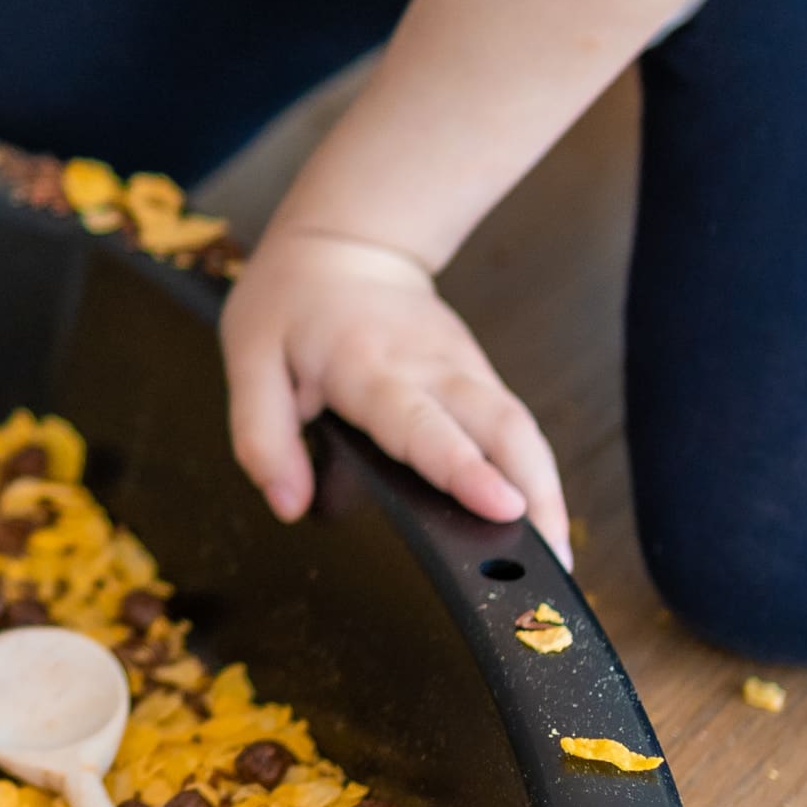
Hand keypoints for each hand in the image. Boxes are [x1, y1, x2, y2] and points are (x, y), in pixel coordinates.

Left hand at [219, 227, 571, 554]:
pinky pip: (516, 426)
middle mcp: (429, 367)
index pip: (422, 424)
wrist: (345, 242)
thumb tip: (287, 503)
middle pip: (501, 428)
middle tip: (553, 564)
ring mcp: (463, 368)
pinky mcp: (479, 374)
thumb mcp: (248, 358)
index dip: (464, 468)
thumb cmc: (292, 302)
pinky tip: (543, 519)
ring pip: (521, 428)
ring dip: (548, 490)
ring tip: (559, 560)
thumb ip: (262, 436)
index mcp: (367, 366)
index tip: (503, 507)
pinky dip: (536, 472)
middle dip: (537, 494)